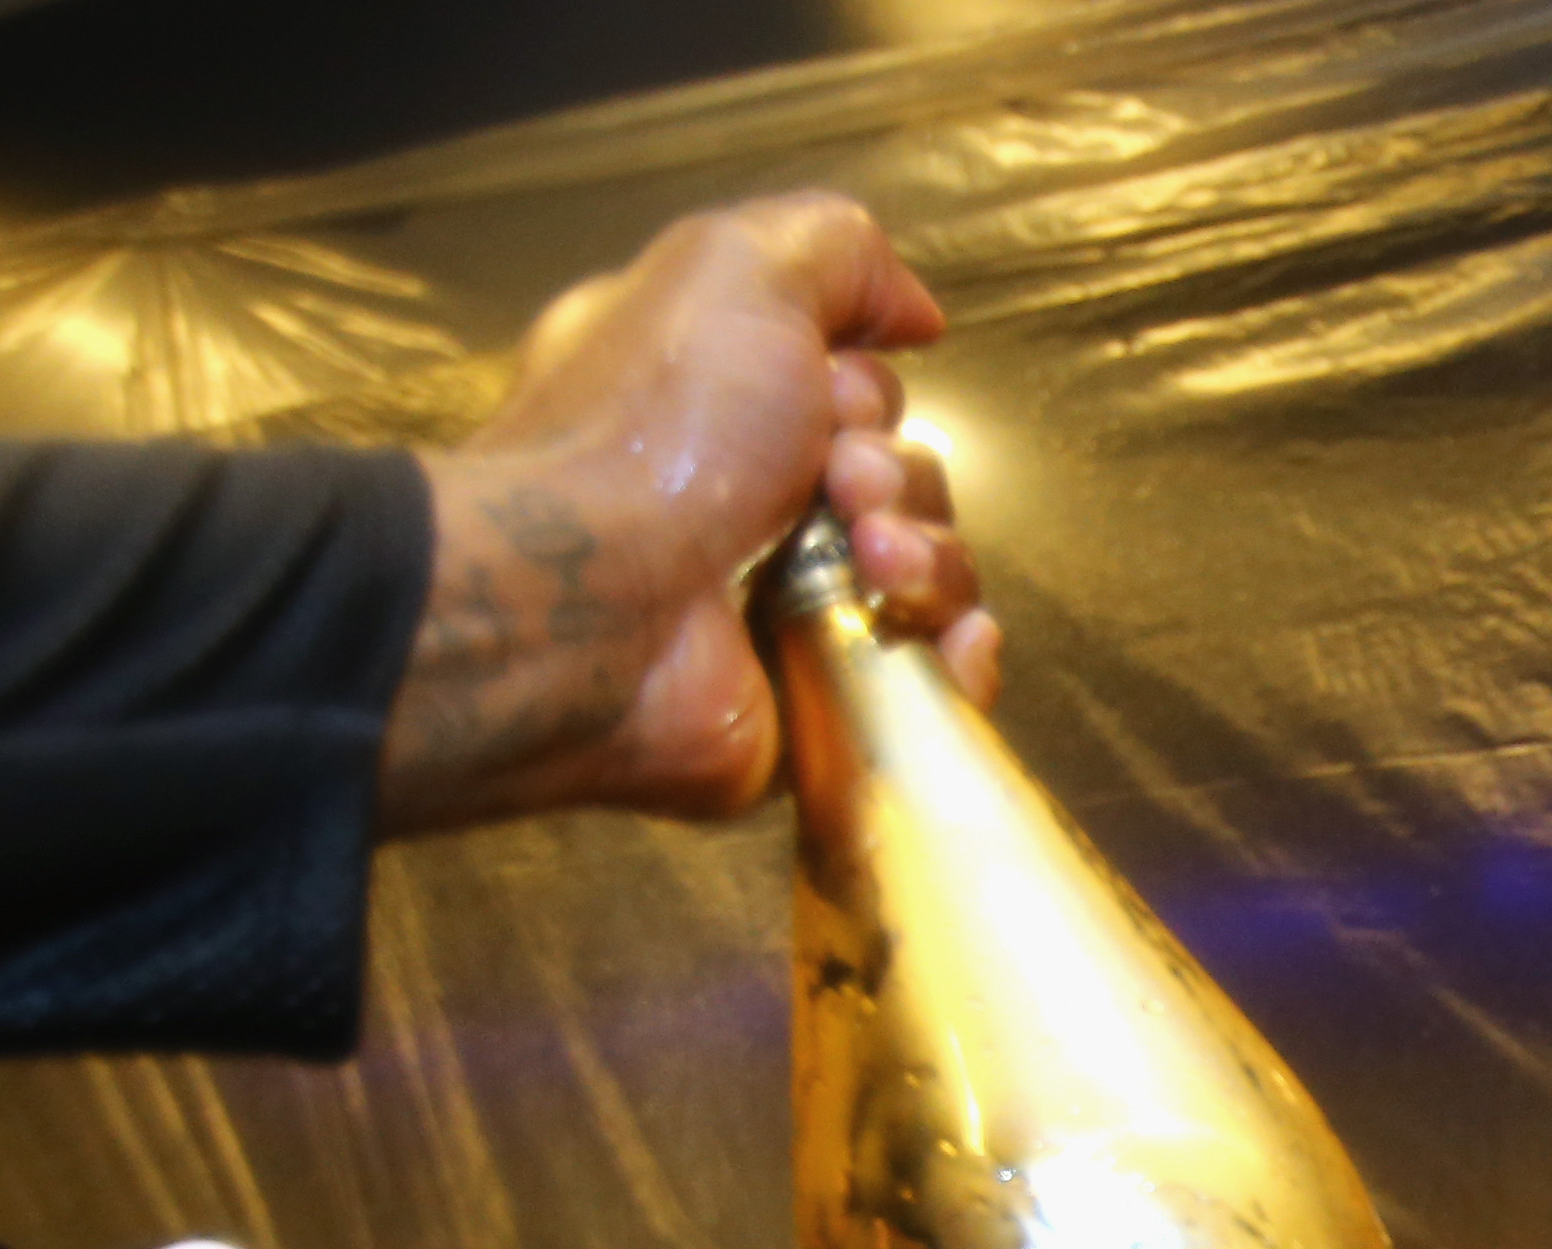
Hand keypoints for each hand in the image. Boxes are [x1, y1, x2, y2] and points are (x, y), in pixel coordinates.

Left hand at [386, 193, 1000, 832]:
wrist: (596, 609)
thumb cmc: (653, 432)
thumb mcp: (735, 269)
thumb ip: (836, 251)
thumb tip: (917, 314)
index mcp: (720, 398)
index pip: (852, 383)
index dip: (866, 387)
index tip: (829, 396)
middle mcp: (748, 497)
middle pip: (902, 477)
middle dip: (899, 476)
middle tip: (841, 490)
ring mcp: (781, 604)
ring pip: (927, 569)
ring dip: (927, 559)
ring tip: (869, 569)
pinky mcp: (814, 693)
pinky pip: (930, 669)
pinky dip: (955, 652)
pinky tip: (945, 640)